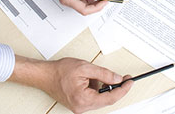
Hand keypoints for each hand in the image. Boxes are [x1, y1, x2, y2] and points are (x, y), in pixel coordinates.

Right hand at [9, 56, 132, 113]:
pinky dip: (95, 88)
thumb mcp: (85, 67)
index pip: (111, 98)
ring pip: (100, 98)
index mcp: (84, 99)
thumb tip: (117, 79)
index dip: (123, 89)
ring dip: (102, 87)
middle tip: (123, 78)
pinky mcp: (79, 104)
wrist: (44, 75)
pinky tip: (89, 80)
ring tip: (92, 75)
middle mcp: (82, 107)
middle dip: (114, 87)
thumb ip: (104, 74)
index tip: (130, 82)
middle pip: (106, 99)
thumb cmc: (59, 71)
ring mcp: (80, 107)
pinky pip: (93, 97)